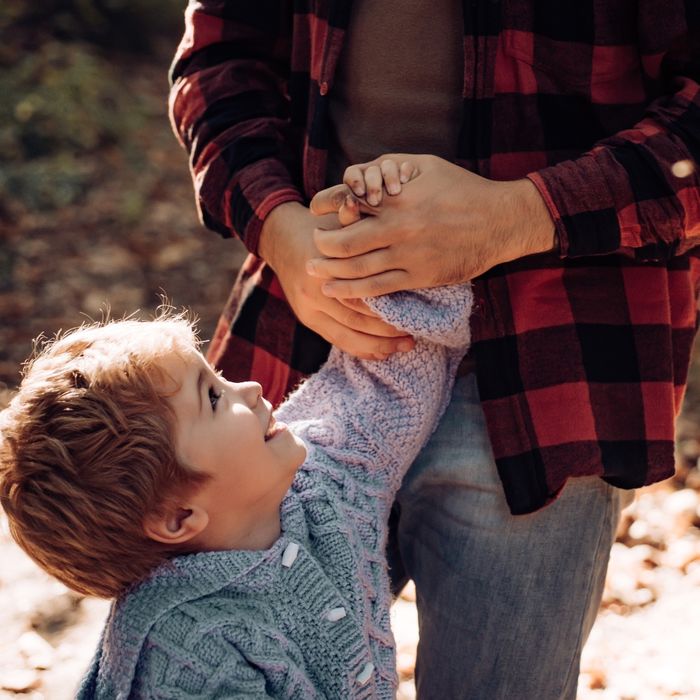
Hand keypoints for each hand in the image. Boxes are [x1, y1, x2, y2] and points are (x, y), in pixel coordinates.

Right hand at [258, 201, 414, 358]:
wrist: (282, 240)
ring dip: (378, 345)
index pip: (361, 293)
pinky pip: (337, 340)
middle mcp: (314, 292)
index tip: (416, 310)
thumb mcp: (334, 221)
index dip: (388, 305)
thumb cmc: (319, 228)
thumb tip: (357, 201)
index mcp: (323, 268)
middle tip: (415, 336)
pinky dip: (361, 349)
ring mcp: (308, 309)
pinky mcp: (308, 318)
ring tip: (405, 346)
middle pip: (357, 319)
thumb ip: (349, 217)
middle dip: (388, 331)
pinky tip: (383, 353)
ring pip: (347, 336)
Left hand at [307, 154, 555, 297]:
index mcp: (397, 197)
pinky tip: (337, 291)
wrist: (499, 222)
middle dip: (322, 245)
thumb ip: (392, 166)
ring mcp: (408, 256)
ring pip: (356, 270)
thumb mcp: (427, 165)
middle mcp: (398, 227)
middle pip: (344, 242)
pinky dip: (353, 292)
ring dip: (330, 273)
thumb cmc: (462, 189)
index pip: (347, 202)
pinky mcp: (419, 277)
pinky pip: (378, 289)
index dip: (324, 207)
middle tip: (313, 246)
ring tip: (315, 271)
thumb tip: (363, 174)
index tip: (314, 211)